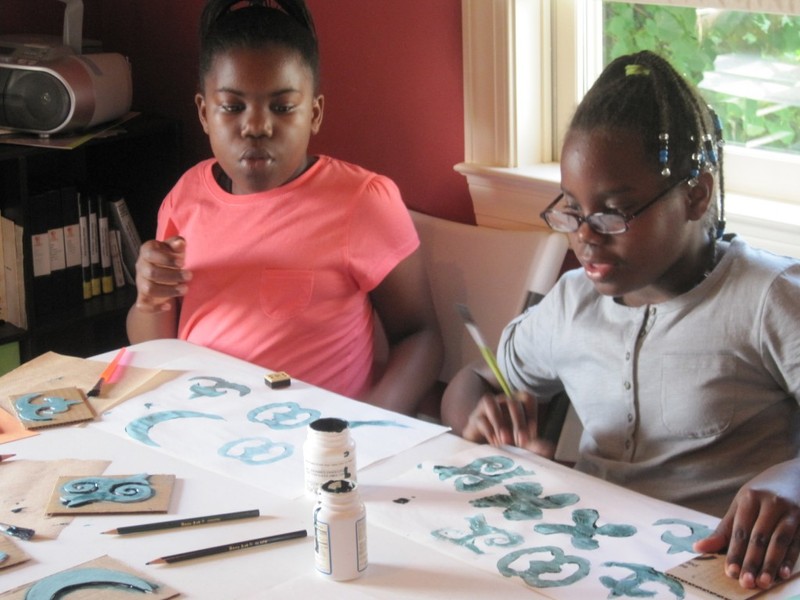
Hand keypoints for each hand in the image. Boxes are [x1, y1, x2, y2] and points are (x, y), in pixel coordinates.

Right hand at [134, 236, 191, 311]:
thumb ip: (177, 244)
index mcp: (146, 251)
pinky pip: (143, 305)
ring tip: (185, 289)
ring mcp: (140, 282)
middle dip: (172, 275)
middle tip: (190, 276)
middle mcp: (140, 266)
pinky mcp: (143, 297)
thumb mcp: (174, 249)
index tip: (182, 262)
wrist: (162, 276)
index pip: (150, 253)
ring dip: (168, 290)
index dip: (166, 259)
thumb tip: (180, 242)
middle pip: (151, 272)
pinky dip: (155, 307)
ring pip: (149, 289)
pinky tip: (168, 306)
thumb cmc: (170, 258)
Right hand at [462, 390, 554, 458]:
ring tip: (505, 441)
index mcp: (517, 404)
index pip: (527, 397)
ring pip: (490, 401)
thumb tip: (549, 449)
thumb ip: (535, 446)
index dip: (531, 414)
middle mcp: (501, 402)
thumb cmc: (506, 442)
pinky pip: (479, 418)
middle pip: (511, 402)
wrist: (482, 450)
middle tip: (521, 442)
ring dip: (499, 421)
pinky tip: (494, 444)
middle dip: (518, 422)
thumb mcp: (522, 446)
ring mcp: (485, 408)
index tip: (533, 434)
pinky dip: (488, 430)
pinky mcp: (473, 418)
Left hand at [693, 463, 799, 588]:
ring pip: (779, 541)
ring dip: (771, 564)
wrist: (795, 475)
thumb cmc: (761, 493)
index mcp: (750, 497)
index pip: (740, 530)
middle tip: (746, 582)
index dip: (734, 552)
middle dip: (752, 561)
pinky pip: (797, 542)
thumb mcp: (741, 503)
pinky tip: (783, 573)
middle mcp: (771, 503)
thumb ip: (724, 528)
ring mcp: (790, 511)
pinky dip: (790, 558)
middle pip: (759, 537)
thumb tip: (699, 548)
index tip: (729, 572)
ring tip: (763, 582)